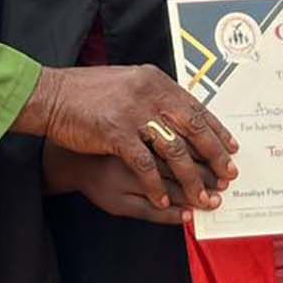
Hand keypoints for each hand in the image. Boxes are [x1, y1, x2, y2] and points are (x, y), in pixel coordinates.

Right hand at [14, 65, 237, 210]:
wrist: (50, 95)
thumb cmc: (86, 92)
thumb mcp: (127, 83)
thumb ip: (153, 95)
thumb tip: (181, 113)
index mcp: (154, 80)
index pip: (196, 107)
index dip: (216, 130)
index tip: (231, 148)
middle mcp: (149, 93)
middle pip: (193, 128)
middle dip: (214, 156)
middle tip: (228, 176)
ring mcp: (133, 113)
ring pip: (174, 151)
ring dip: (191, 179)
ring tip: (203, 198)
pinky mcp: (115, 133)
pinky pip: (145, 166)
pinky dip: (157, 187)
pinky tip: (165, 202)